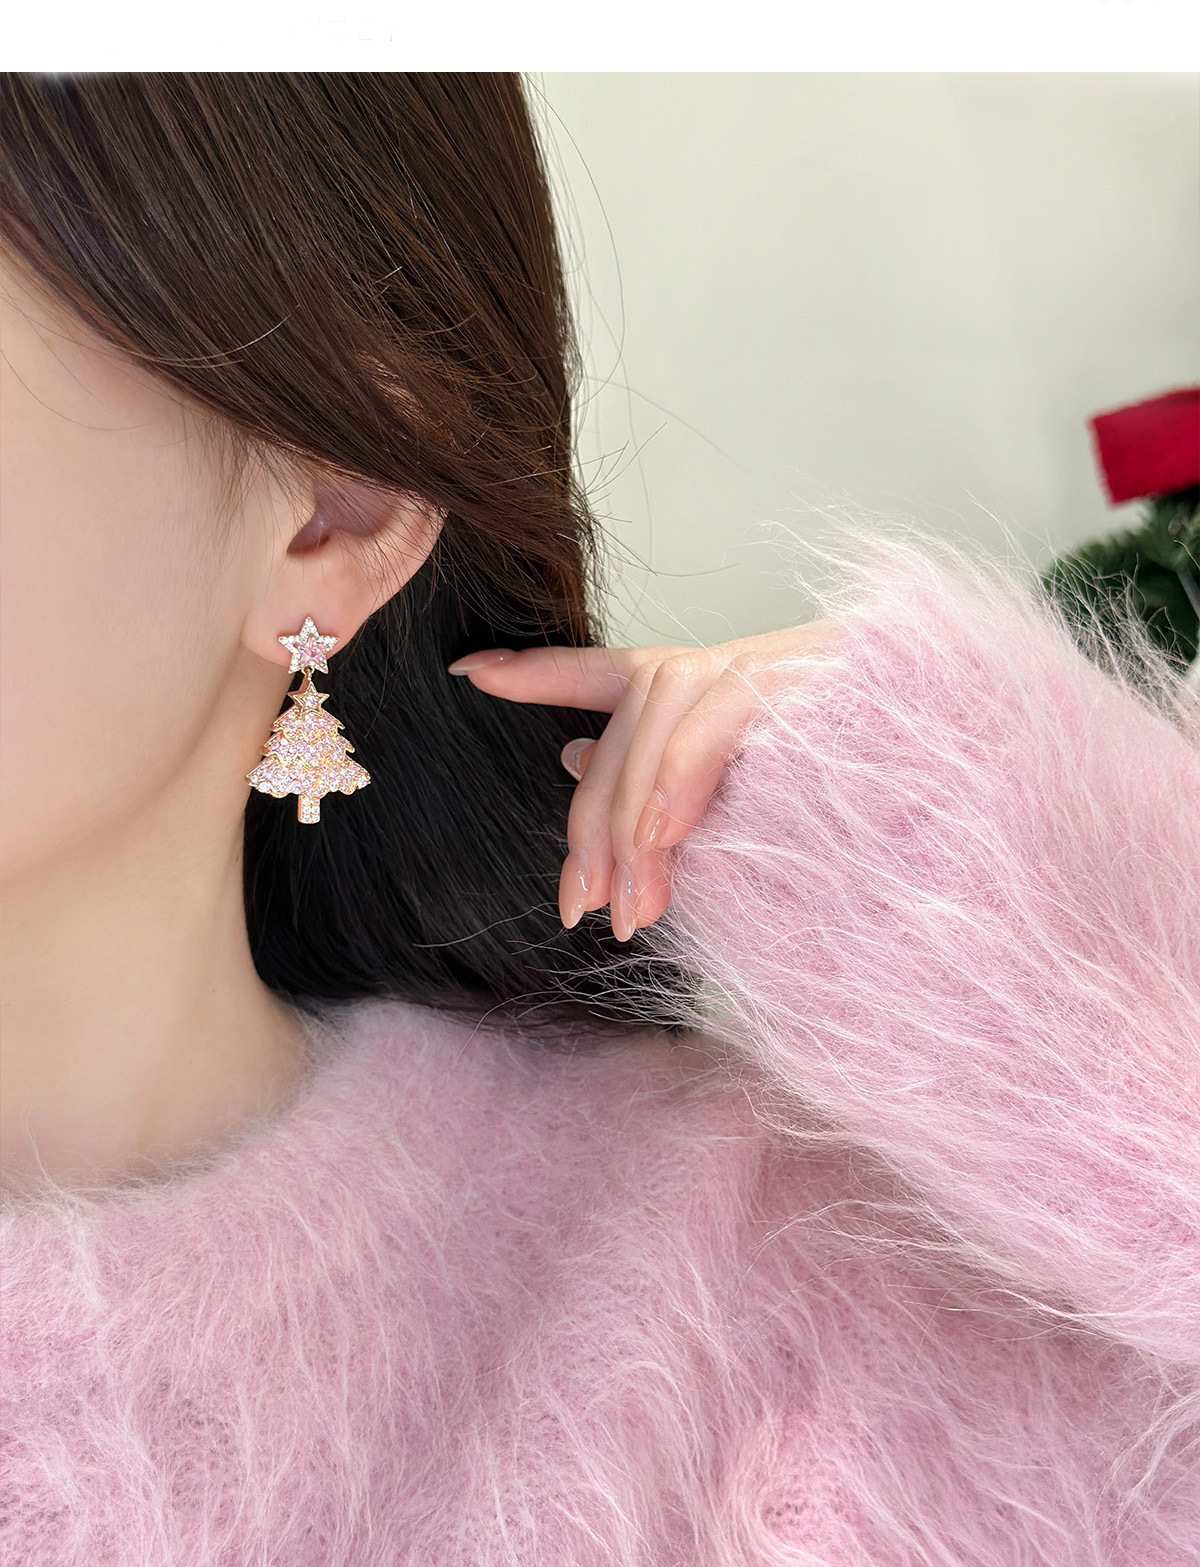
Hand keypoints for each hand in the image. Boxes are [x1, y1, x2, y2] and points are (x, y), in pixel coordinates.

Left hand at [447, 618, 842, 939]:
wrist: (973, 764)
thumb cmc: (864, 797)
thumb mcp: (744, 807)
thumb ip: (661, 787)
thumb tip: (570, 757)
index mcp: (708, 686)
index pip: (604, 671)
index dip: (534, 671)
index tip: (468, 672)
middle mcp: (727, 663)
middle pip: (622, 723)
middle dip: (591, 823)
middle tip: (582, 906)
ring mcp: (763, 661)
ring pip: (654, 724)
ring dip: (631, 826)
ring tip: (627, 906)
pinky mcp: (795, 675)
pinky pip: (710, 727)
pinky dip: (676, 788)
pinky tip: (661, 846)